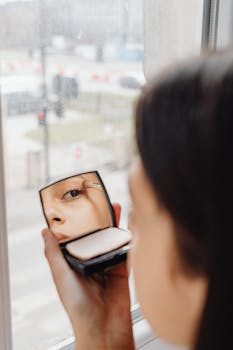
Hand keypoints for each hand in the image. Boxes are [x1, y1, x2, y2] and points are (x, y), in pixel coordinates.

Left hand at [42, 203, 134, 349]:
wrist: (104, 327)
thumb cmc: (78, 308)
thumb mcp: (61, 276)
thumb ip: (54, 253)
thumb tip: (45, 233)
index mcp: (72, 264)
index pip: (74, 239)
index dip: (76, 223)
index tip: (79, 208)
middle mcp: (89, 264)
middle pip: (94, 237)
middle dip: (97, 221)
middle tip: (100, 204)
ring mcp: (105, 265)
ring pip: (109, 240)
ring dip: (112, 225)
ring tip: (113, 208)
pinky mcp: (120, 270)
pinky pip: (123, 250)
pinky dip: (125, 238)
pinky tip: (127, 226)